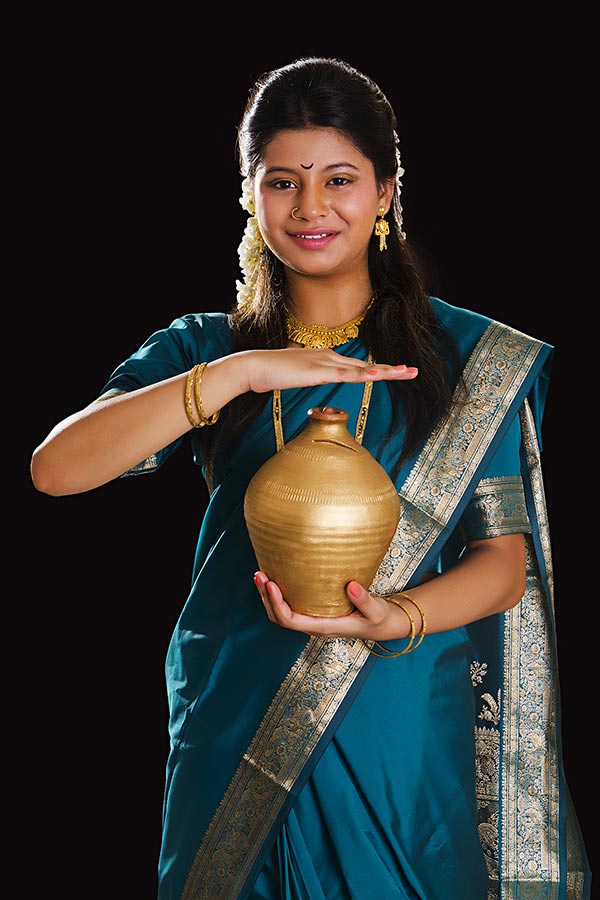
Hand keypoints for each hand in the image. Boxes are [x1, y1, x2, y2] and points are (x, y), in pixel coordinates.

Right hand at [242, 347, 417, 394]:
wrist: (253, 367)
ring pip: (362, 368)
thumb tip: (316, 380)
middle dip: (392, 369)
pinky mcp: (317, 371)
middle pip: (367, 365)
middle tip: (414, 371)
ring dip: (385, 371)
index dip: (380, 370)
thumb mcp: (298, 376)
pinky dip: (362, 375)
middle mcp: (330, 357)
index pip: (359, 366)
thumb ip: (311, 377)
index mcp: (327, 358)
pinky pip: (344, 374)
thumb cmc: (272, 373)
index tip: (399, 372)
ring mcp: (324, 362)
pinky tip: (377, 375)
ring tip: (406, 372)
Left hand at [253, 572, 411, 641]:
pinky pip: (290, 606)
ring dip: (268, 596)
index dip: (277, 604)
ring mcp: (313, 620)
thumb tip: (350, 586)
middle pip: (279, 618)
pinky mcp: (315, 612)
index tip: (272, 584)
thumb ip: (364, 600)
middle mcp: (314, 626)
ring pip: (281, 614)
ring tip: (261, 574)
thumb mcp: (376, 611)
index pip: (291, 621)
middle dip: (266, 598)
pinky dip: (278, 594)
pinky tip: (277, 578)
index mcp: (324, 628)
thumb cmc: (379, 619)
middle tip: (259, 574)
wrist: (383, 625)